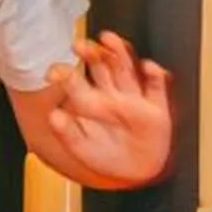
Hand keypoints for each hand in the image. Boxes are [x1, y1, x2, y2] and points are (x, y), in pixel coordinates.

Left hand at [41, 32, 173, 187]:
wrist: (136, 172)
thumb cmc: (107, 156)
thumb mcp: (83, 149)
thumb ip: (68, 133)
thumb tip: (53, 116)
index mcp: (94, 102)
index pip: (80, 82)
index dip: (68, 74)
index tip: (54, 71)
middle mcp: (115, 94)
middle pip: (103, 67)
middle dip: (92, 54)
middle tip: (78, 45)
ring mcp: (136, 98)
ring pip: (128, 70)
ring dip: (119, 53)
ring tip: (108, 39)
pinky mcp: (157, 108)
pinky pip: (157, 88)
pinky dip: (155, 76)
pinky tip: (149, 68)